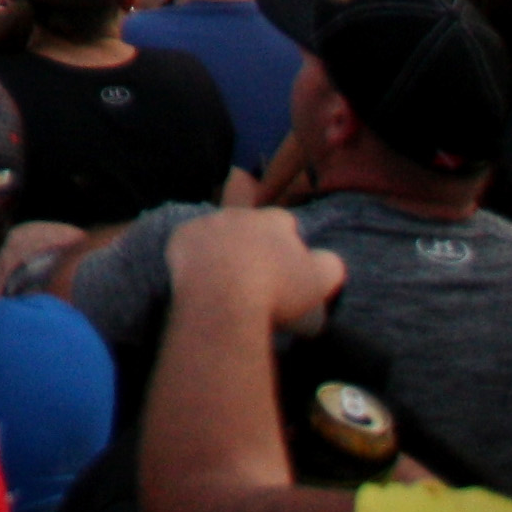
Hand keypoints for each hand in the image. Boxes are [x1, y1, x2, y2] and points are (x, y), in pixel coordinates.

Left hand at [166, 206, 345, 336]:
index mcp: (274, 220)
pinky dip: (193, 256)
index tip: (284, 265)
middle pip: (248, 224)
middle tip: (253, 271)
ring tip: (224, 275)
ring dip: (221, 246)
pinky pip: (188, 243)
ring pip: (217, 231)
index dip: (286, 241)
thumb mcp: (321, 281)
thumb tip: (325, 259)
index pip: (284, 222)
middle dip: (251, 241)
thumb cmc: (277, 290)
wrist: (226, 298)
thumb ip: (330, 264)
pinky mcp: (181, 237)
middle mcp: (240, 213)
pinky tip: (199, 276)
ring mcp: (207, 222)